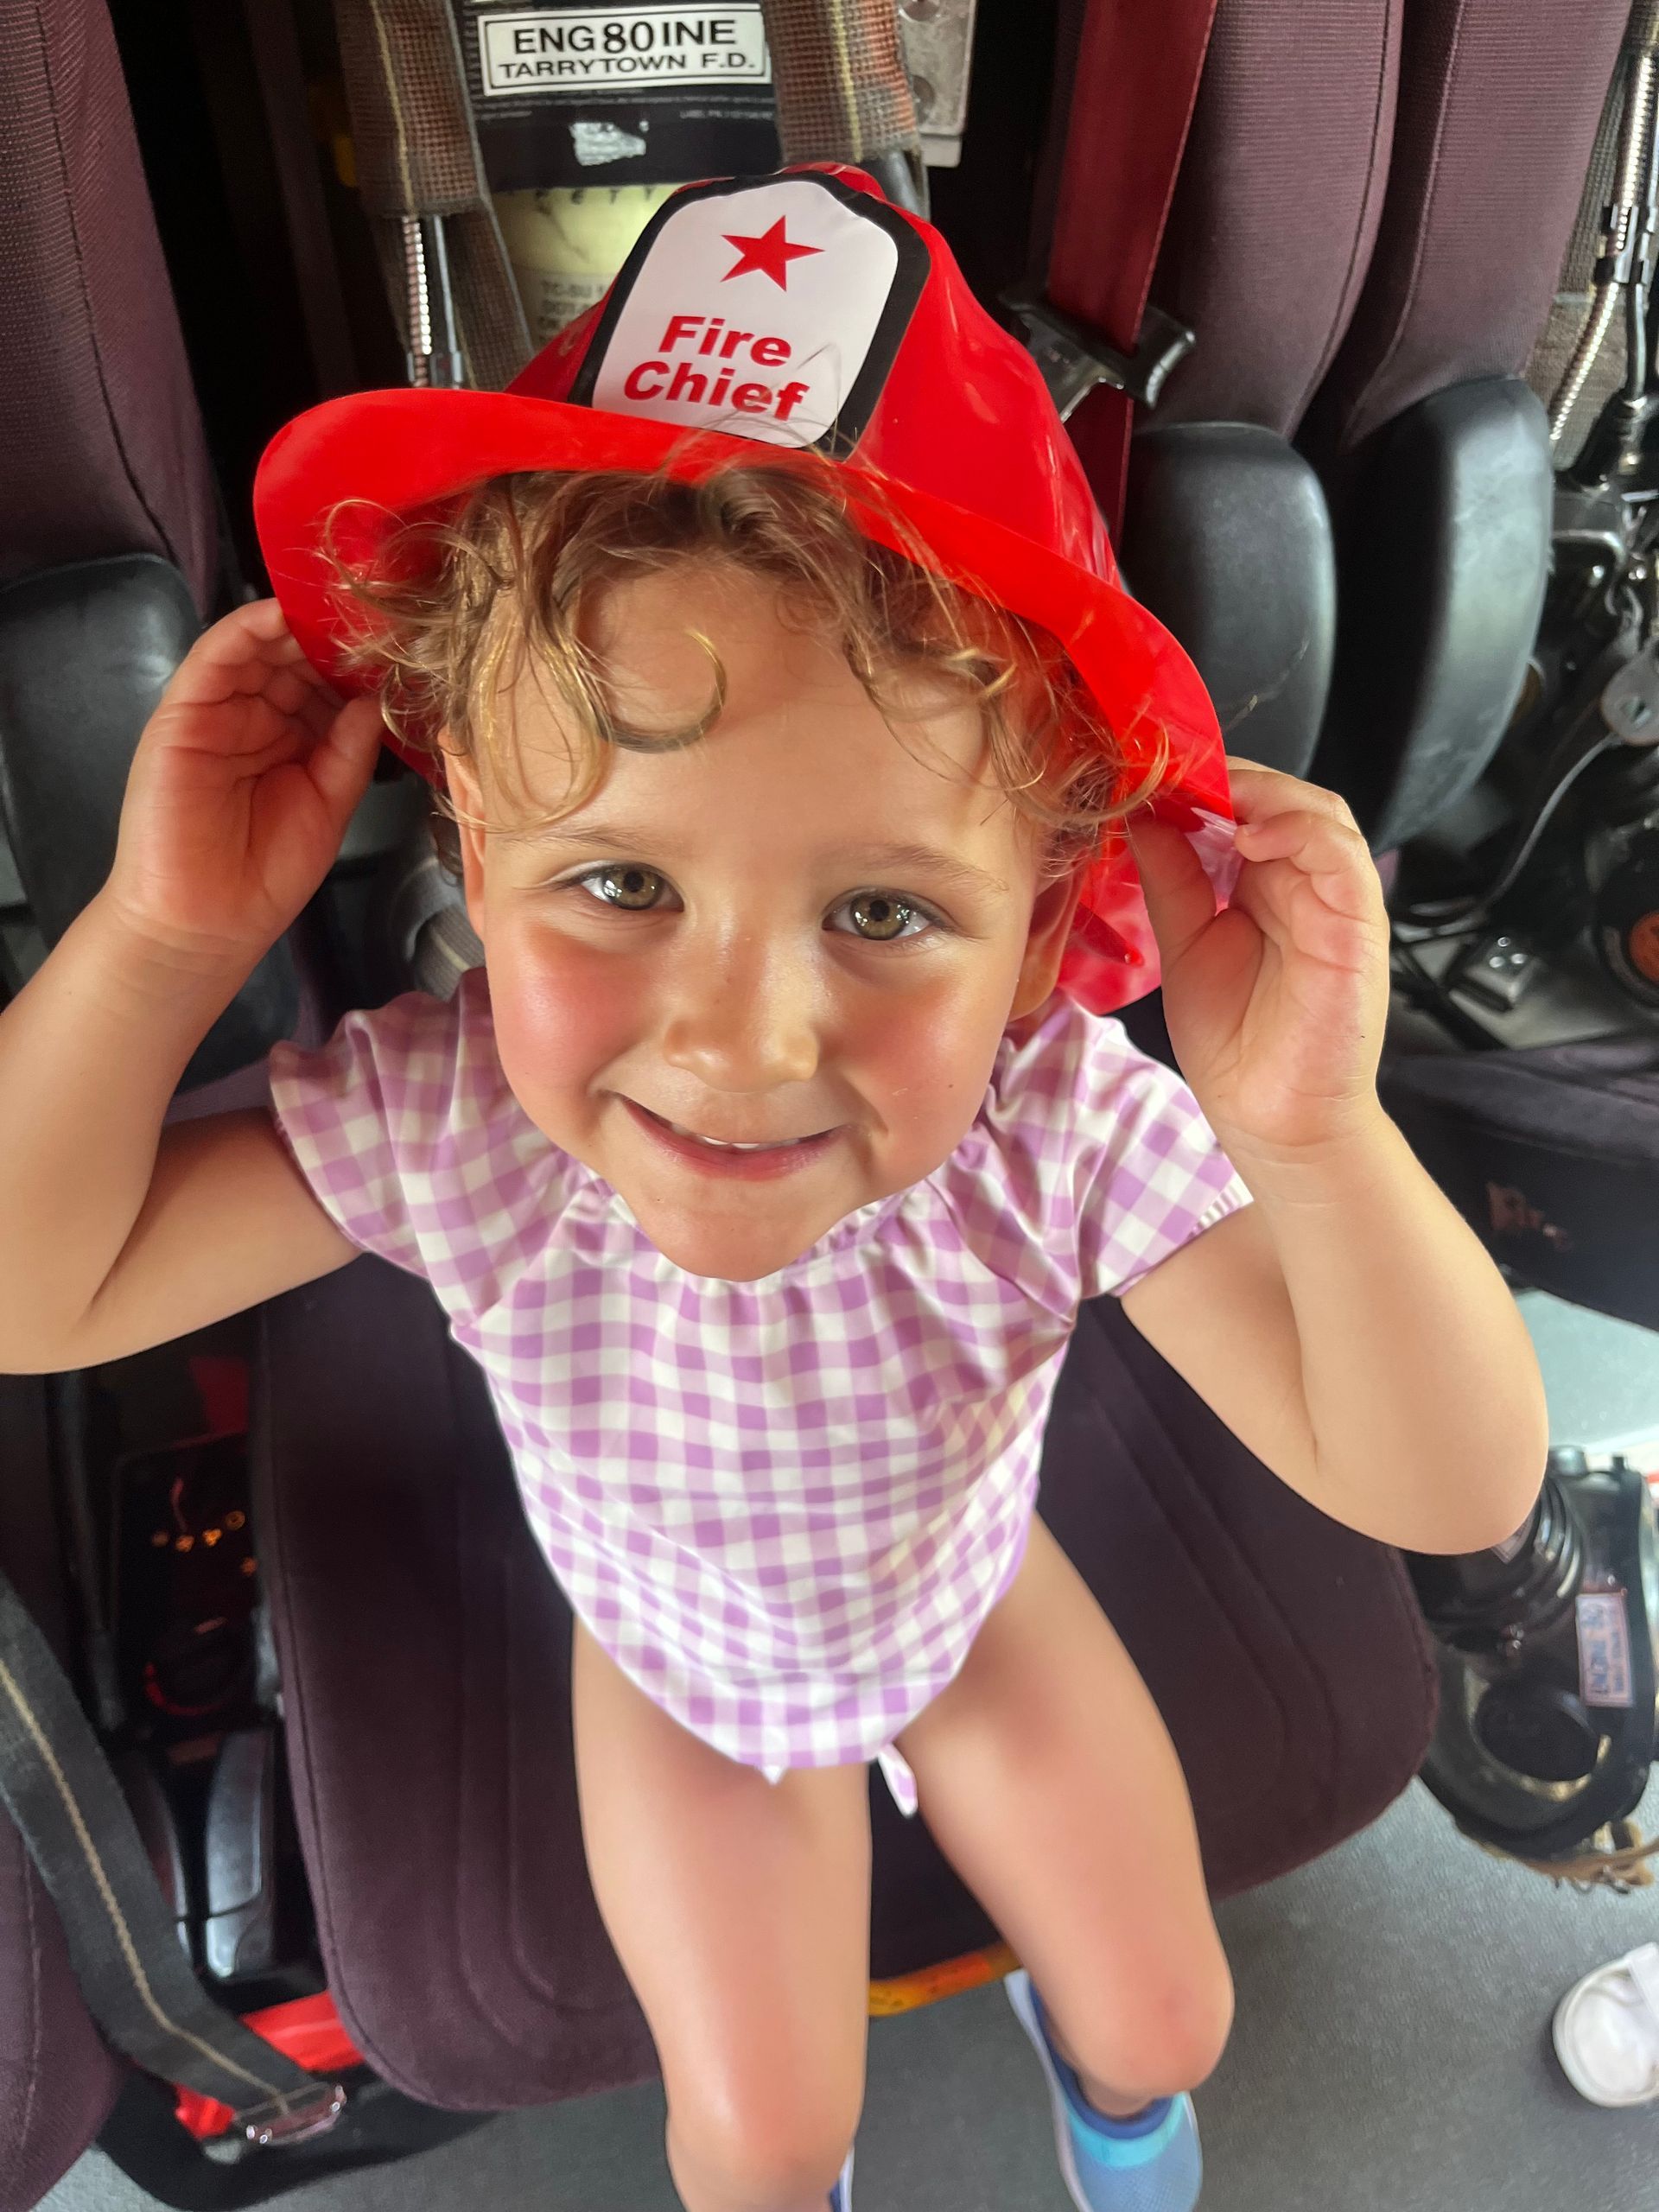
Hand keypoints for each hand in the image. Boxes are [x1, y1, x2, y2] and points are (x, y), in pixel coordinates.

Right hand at [104, 598, 385, 966]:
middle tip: (371, 618)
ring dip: (295, 626)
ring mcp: (217, 714)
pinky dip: (246, 629)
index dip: (354, 666)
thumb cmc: (266, 874)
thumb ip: (350, 751)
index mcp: (290, 743)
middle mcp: (254, 721)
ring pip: (257, 650)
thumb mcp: (329, 805)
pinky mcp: (182, 713)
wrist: (205, 920)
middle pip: (292, 661)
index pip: (322, 688)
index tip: (395, 646)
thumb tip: (374, 700)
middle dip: (330, 640)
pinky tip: (281, 614)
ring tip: (336, 609)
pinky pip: (213, 656)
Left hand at [1126, 760, 1390, 1162]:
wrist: (1270, 1120)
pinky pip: (1343, 859)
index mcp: (1268, 885)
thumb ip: (1173, 881)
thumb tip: (1144, 818)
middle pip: (1287, 798)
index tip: (1151, 771)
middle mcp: (1307, 885)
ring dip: (1266, 793)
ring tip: (1209, 794)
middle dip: (1231, 777)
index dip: (1206, 782)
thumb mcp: (1186, 944)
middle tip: (1173, 770)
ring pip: (1321, 814)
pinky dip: (1300, 832)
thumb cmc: (1236, 1045)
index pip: (1249, 807)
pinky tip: (1250, 833)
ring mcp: (1337, 903)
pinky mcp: (1358, 929)